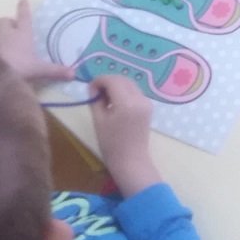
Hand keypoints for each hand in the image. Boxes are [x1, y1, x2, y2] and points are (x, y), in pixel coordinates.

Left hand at [0, 0, 73, 85]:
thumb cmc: (18, 68)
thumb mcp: (38, 70)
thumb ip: (55, 71)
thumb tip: (75, 73)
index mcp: (22, 34)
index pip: (24, 17)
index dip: (24, 8)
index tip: (22, 0)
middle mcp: (6, 32)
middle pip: (5, 21)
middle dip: (8, 24)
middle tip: (11, 32)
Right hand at [89, 74, 161, 196]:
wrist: (130, 160)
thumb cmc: (111, 143)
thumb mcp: (99, 121)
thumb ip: (95, 100)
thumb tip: (93, 88)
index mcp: (126, 103)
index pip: (112, 80)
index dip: (99, 81)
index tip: (90, 89)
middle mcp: (139, 98)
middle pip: (122, 79)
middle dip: (108, 81)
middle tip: (96, 92)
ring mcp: (146, 102)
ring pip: (130, 84)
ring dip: (117, 85)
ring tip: (105, 98)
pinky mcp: (148, 106)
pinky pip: (135, 92)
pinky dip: (124, 91)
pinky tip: (116, 102)